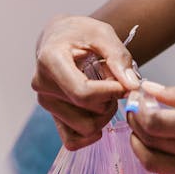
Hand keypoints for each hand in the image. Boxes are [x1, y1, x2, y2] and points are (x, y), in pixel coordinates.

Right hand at [32, 15, 140, 149]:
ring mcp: (46, 102)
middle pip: (86, 111)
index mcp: (50, 60)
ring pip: (84, 128)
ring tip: (106, 93)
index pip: (82, 92)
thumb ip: (118, 57)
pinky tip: (99, 114)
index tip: (124, 84)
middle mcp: (42, 84)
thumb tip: (132, 86)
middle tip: (114, 82)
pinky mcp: (52, 115)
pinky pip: (72, 140)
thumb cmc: (81, 32)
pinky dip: (90, 133)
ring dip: (104, 115)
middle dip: (109, 100)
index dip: (110, 93)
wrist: (61, 37)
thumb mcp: (102, 33)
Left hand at [126, 81, 174, 173]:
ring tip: (143, 128)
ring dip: (140, 144)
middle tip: (135, 111)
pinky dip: (158, 157)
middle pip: (150, 143)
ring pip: (153, 163)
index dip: (138, 111)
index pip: (156, 124)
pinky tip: (164, 142)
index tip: (136, 100)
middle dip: (134, 125)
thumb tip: (151, 90)